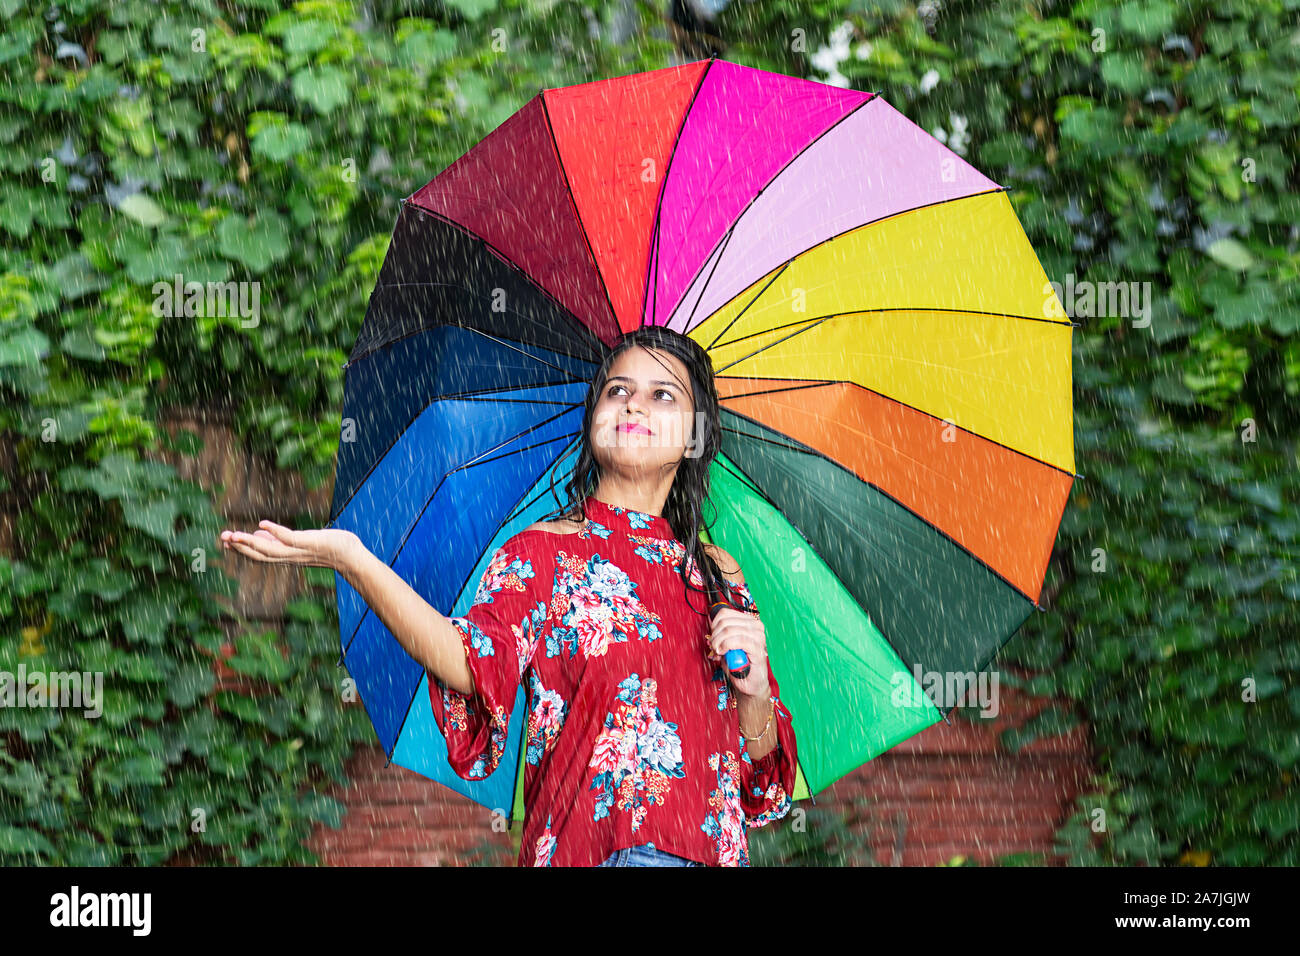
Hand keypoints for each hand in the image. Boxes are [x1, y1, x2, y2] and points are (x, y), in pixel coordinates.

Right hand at [220, 520, 359, 571]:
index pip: (258, 555)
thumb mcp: (298, 543)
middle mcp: (289, 557)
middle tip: (222, 538)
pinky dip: (274, 532)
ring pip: (269, 550)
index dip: (241, 549)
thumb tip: (258, 533)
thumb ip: (279, 540)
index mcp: (285, 557)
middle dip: (240, 546)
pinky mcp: (308, 543)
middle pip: (259, 554)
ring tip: (233, 534)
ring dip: (250, 542)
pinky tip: (262, 524)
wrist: (350, 557)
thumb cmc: (326, 547)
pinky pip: (288, 538)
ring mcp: (298, 551)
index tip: (225, 542)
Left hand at [706, 605, 770, 699]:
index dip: (714, 625)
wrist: (750, 683)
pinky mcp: (758, 648)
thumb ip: (720, 632)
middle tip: (714, 647)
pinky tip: (723, 652)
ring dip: (718, 642)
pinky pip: (737, 641)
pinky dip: (726, 646)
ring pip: (729, 630)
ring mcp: (758, 637)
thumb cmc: (739, 664)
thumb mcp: (727, 644)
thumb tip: (710, 622)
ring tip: (718, 652)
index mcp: (749, 621)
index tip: (713, 637)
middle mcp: (756, 626)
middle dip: (715, 636)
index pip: (725, 613)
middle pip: (725, 622)